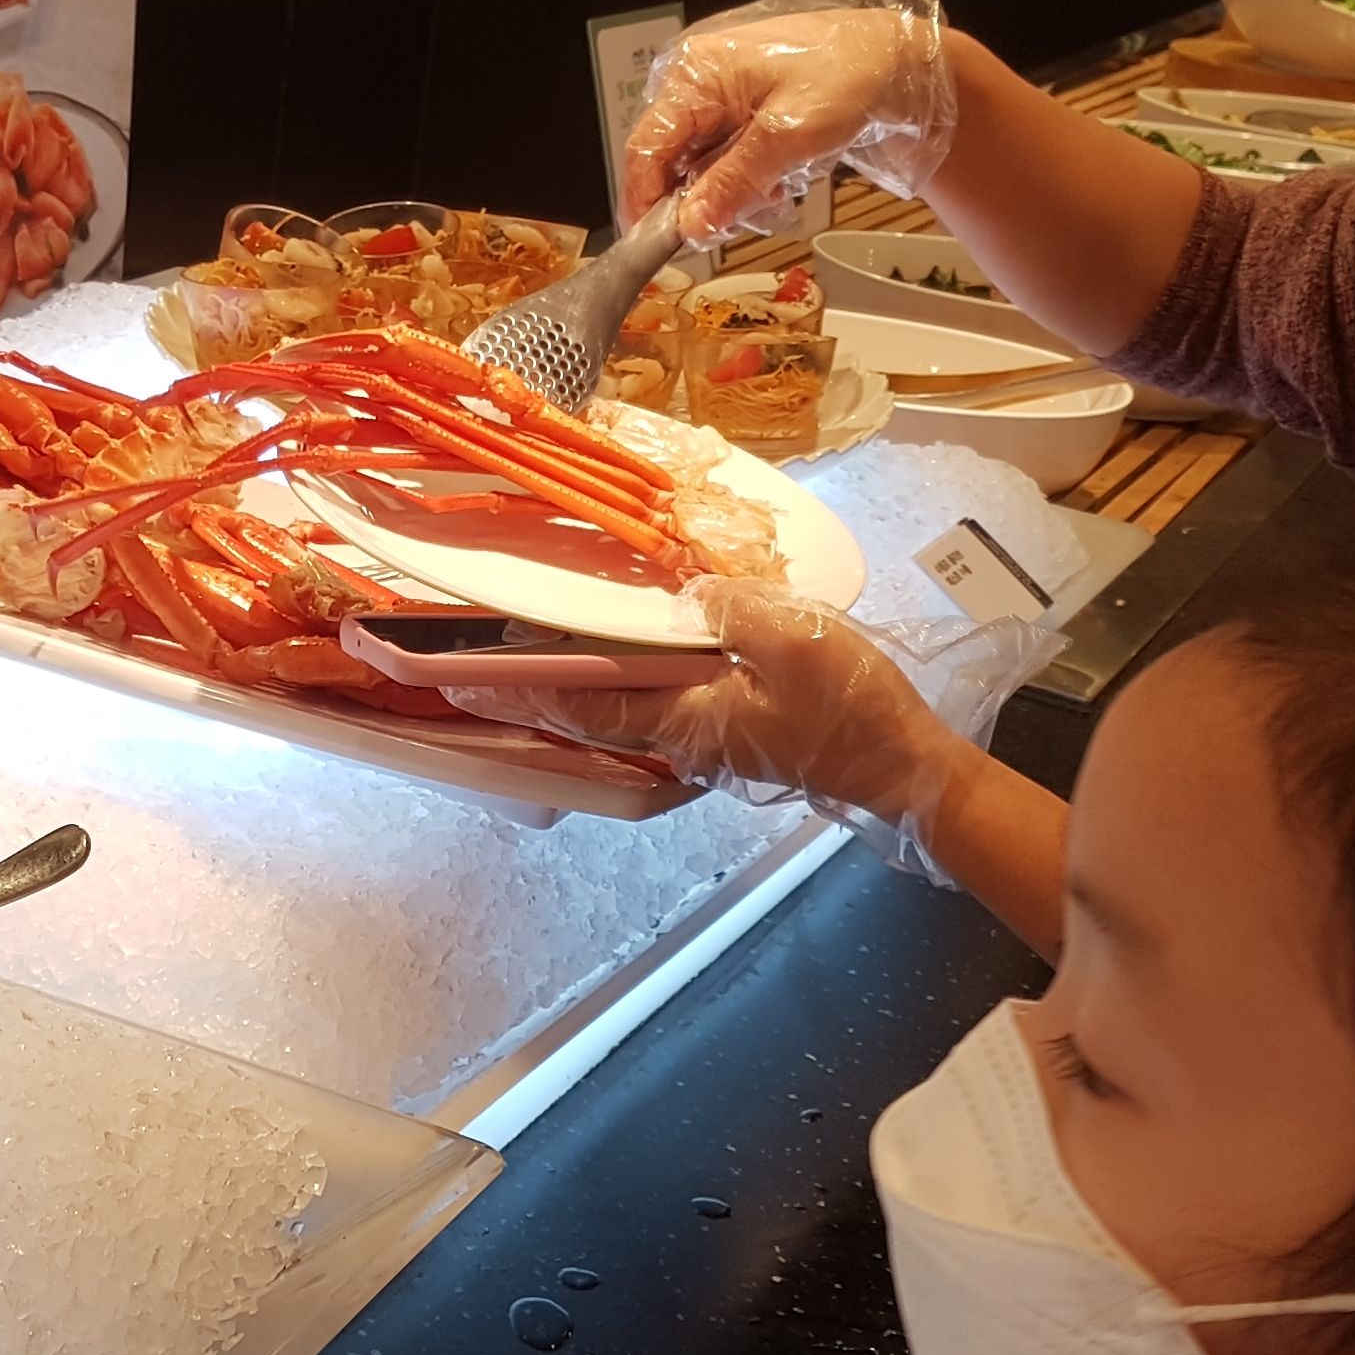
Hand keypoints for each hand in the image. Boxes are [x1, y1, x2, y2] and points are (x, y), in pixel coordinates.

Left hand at [443, 579, 972, 831]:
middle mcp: (676, 736)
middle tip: (453, 663)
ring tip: (508, 655)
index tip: (450, 673)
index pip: (576, 698)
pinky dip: (609, 681)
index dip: (512, 685)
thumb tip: (685, 587)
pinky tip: (607, 656)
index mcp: (681, 718)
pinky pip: (648, 703)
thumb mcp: (795, 639)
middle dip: (516, 687)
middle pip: (579, 708)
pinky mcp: (727, 729)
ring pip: (610, 708)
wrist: (903, 766)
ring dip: (557, 684)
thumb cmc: (852, 707)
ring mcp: (701, 736)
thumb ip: (731, 608)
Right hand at [619, 0, 957, 245]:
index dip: (646, 201)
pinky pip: (723, 162)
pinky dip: (747, 182)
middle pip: (670, 161)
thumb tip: (690, 226)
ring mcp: (716, 98)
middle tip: (744, 214)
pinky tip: (779, 180)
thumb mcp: (788, 137)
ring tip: (777, 189)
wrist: (897, 60)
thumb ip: (732, 184)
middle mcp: (696, 82)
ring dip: (731, 194)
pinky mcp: (738, 114)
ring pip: (699, 168)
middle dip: (702, 199)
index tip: (658, 246)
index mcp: (693, 72)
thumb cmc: (849, 73)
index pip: (645, 147)